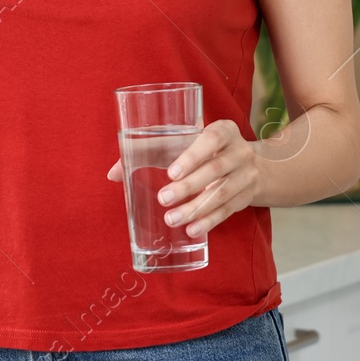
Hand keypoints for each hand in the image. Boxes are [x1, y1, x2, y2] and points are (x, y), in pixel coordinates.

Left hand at [106, 119, 261, 238]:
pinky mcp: (247, 196)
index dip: (193, 156)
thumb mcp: (181, 143)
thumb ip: (146, 151)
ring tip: (172, 219)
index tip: (171, 172)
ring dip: (197, 209)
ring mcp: (247, 174)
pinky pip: (228, 211)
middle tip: (164, 199)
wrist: (247, 164)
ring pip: (222, 193)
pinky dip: (210, 221)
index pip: (211, 139)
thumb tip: (111, 174)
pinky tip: (192, 230)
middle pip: (216, 169)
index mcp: (224, 130)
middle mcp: (240, 151)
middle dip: (189, 187)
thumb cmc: (202, 149)